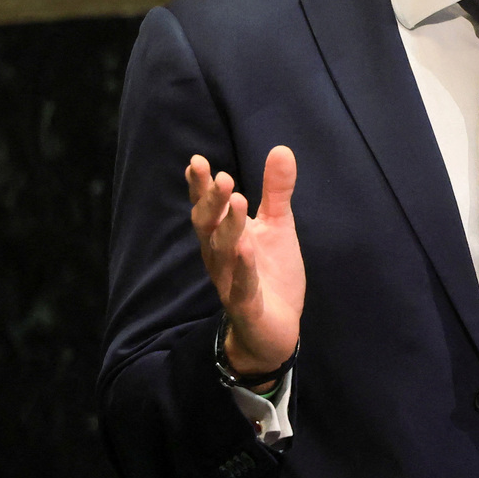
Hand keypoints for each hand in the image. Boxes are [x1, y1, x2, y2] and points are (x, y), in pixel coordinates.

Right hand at [186, 146, 305, 373]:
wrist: (276, 329)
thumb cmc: (270, 273)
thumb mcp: (277, 226)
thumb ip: (276, 191)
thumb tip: (281, 148)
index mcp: (223, 236)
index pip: (207, 208)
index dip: (200, 186)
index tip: (197, 161)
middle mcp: (219, 257)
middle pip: (208, 226)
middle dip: (212, 201)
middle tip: (222, 176)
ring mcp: (231, 281)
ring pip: (223, 252)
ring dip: (228, 226)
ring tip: (236, 199)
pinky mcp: (247, 305)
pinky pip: (242, 285)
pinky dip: (243, 266)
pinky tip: (246, 247)